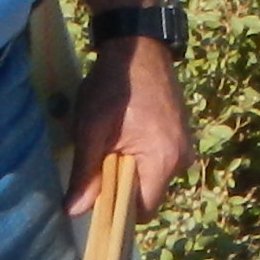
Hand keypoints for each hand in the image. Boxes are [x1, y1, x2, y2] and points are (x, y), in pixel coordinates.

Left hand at [66, 38, 192, 217]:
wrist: (138, 47)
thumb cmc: (113, 87)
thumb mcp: (90, 130)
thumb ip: (84, 174)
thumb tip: (74, 212)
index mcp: (162, 161)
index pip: (143, 211)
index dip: (118, 210)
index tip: (97, 195)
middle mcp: (181, 159)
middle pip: (149, 195)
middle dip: (122, 187)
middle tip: (100, 161)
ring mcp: (185, 145)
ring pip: (153, 177)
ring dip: (131, 170)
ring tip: (112, 144)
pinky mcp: (182, 135)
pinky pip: (160, 160)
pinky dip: (141, 156)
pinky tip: (125, 134)